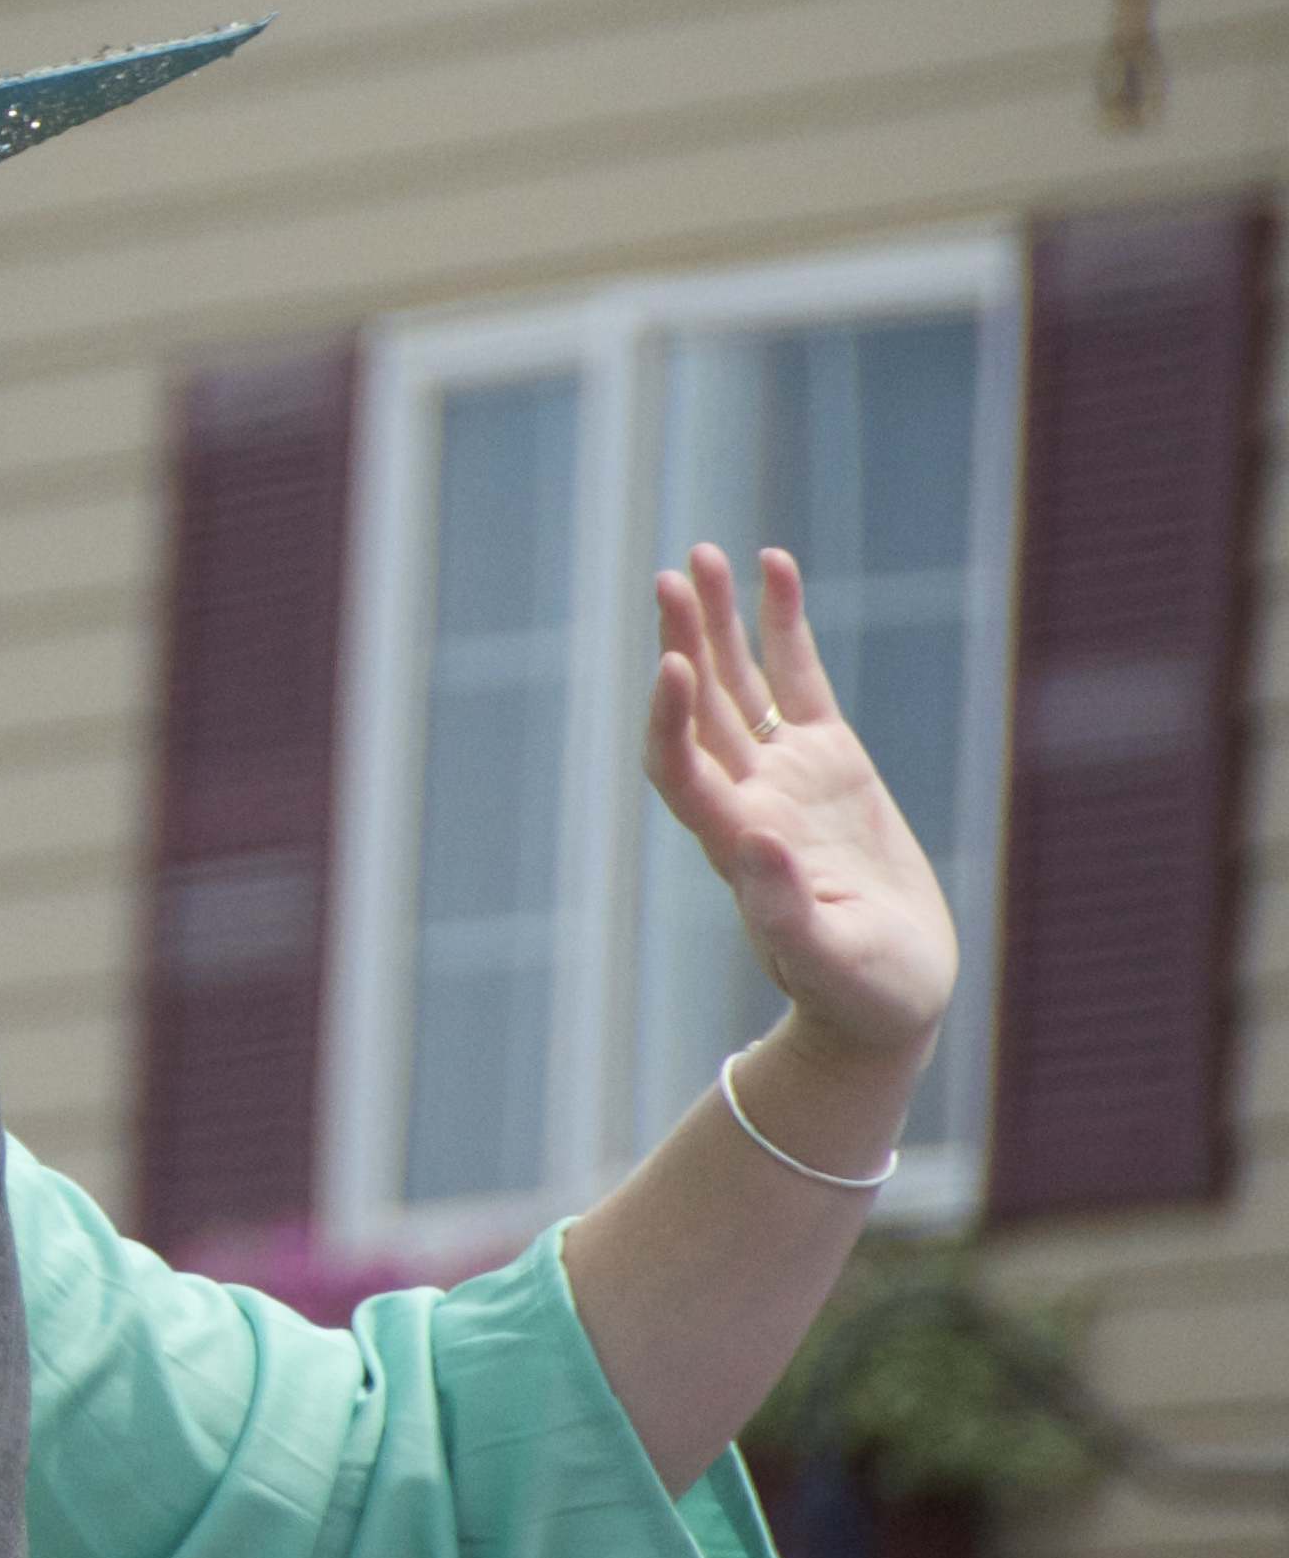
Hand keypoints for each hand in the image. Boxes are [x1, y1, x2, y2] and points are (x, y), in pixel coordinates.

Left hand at [642, 544, 958, 1074]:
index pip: (681, 766)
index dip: (669, 717)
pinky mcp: (833, 765)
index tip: (673, 664)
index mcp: (735, 843)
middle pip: (700, 708)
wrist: (889, 1001)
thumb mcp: (830, 961)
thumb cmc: (860, 995)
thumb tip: (750, 839)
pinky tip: (775, 570)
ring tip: (705, 555)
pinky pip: (801, 683)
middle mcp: (748, 798)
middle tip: (668, 576)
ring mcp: (786, 776)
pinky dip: (786, 629)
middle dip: (684, 642)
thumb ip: (785, 910)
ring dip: (721, 622)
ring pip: (742, 684)